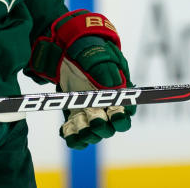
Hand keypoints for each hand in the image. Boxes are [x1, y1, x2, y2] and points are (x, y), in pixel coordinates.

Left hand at [27, 10, 135, 149]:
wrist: (71, 54)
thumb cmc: (93, 55)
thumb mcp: (102, 57)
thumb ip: (107, 69)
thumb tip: (113, 85)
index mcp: (119, 101)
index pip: (125, 117)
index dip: (121, 119)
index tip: (114, 114)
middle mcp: (106, 113)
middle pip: (108, 130)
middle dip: (101, 126)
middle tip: (94, 118)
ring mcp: (89, 117)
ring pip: (91, 134)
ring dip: (85, 133)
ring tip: (77, 124)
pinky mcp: (74, 118)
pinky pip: (74, 135)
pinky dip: (70, 136)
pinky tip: (65, 130)